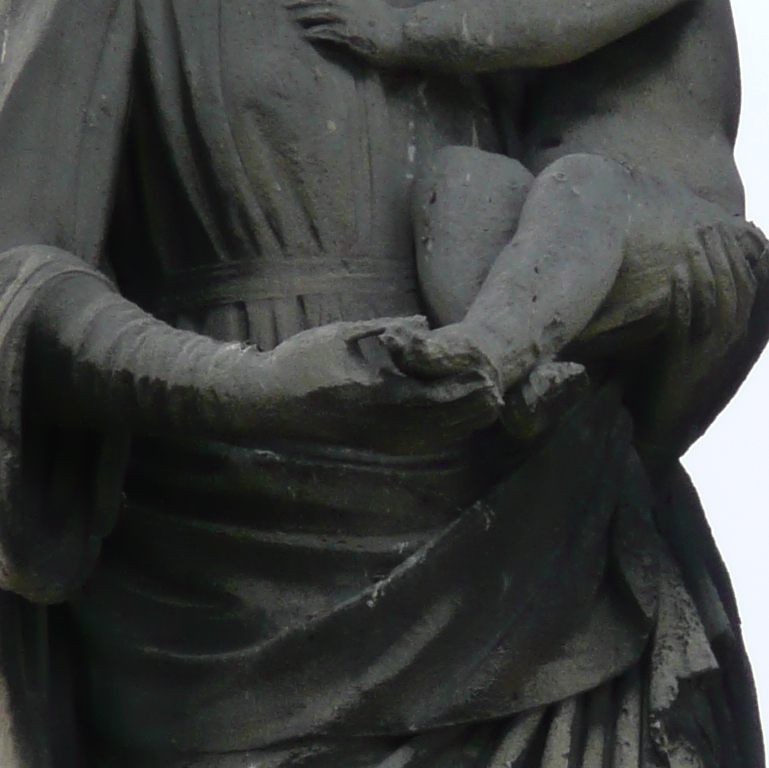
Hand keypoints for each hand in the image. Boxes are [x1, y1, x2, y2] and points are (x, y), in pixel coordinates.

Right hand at [199, 317, 501, 451]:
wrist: (269, 402)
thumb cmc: (302, 361)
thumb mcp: (344, 334)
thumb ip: (387, 328)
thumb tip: (424, 322)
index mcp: (377, 395)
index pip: (435, 395)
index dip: (465, 388)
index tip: (488, 374)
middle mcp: (381, 424)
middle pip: (442, 421)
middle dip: (472, 407)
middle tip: (499, 392)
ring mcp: (377, 439)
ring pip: (433, 437)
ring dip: (463, 424)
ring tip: (489, 409)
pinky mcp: (372, 445)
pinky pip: (416, 445)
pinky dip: (442, 436)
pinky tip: (457, 428)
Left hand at [288, 0, 409, 65]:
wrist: (405, 35)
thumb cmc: (391, 24)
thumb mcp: (373, 6)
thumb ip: (357, 3)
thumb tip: (348, 2)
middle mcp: (350, 3)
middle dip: (302, 0)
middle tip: (287, 3)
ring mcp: (349, 18)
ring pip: (321, 12)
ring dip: (305, 14)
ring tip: (293, 17)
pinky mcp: (350, 34)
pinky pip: (327, 32)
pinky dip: (315, 32)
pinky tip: (306, 35)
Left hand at [637, 222, 768, 466]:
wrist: (660, 432)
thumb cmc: (679, 384)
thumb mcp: (706, 347)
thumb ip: (716, 316)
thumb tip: (720, 273)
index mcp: (747, 344)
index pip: (766, 294)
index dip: (762, 260)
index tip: (752, 230)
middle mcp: (735, 350)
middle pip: (741, 290)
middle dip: (729, 253)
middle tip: (713, 225)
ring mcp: (711, 357)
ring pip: (719, 301)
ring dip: (708, 266)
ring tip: (695, 239)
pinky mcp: (683, 366)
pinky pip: (687, 323)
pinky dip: (685, 296)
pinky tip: (677, 274)